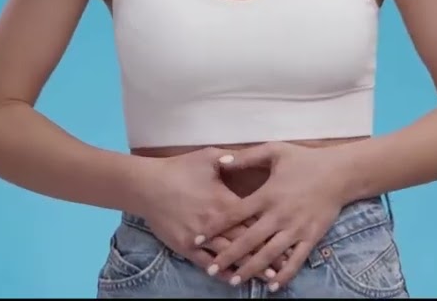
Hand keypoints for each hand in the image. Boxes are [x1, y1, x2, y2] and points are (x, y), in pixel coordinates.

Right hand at [128, 148, 284, 278]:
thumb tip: (244, 158)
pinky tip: (234, 279)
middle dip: (266, 255)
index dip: (272, 231)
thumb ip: (229, 158)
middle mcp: (216, 223)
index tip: (290, 240)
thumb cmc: (178, 169)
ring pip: (229, 255)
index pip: (254, 220)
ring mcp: (200, 237)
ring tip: (268, 277)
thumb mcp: (206, 157)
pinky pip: (206, 262)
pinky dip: (221, 271)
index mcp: (225, 201)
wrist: (146, 186)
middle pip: (246, 242)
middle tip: (285, 266)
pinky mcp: (185, 246)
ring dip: (248, 266)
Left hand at [203, 143, 351, 289]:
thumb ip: (246, 157)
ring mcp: (296, 228)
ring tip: (234, 280)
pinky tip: (272, 285)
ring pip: (269, 254)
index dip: (214, 227)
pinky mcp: (311, 237)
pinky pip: (296, 260)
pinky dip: (284, 274)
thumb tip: (220, 161)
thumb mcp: (275, 151)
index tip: (197, 237)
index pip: (234, 214)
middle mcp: (279, 215)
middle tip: (211, 269)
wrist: (340, 173)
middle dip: (228, 256)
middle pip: (248, 240)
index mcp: (267, 195)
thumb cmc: (305, 160)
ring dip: (251, 269)